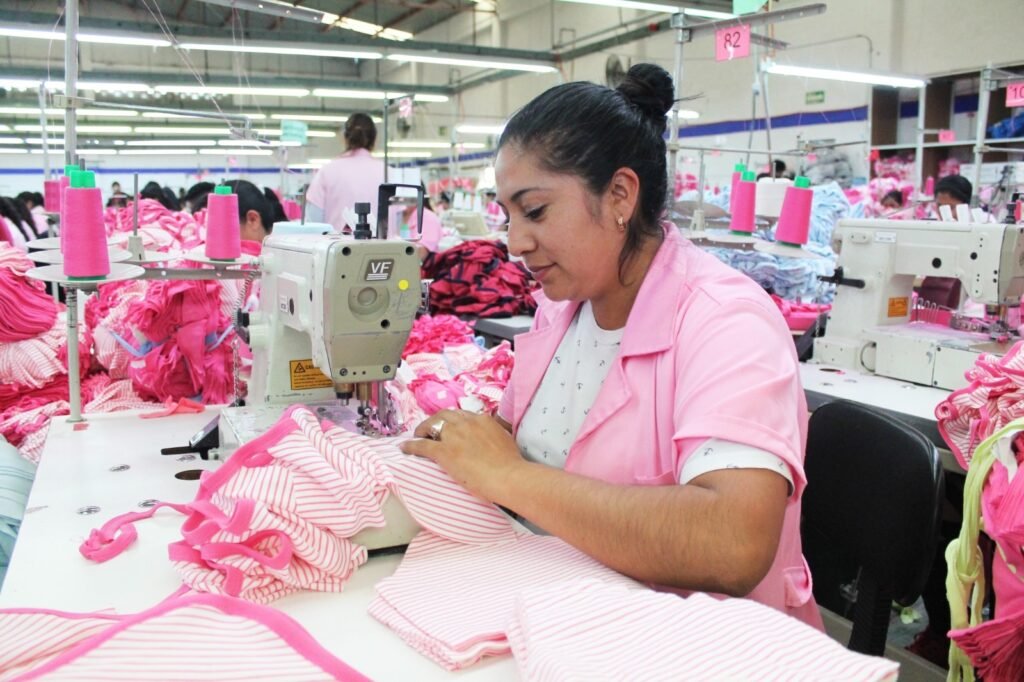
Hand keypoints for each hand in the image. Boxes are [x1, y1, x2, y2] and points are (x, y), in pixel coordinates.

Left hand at [399, 409, 524, 501]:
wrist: (508, 476)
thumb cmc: (511, 464)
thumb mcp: (505, 439)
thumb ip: (494, 434)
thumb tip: (491, 439)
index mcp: (482, 419)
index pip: (462, 415)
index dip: (454, 421)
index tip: (450, 427)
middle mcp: (466, 423)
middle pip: (445, 415)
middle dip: (436, 421)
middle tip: (431, 429)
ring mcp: (454, 436)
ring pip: (431, 425)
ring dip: (422, 430)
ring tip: (417, 436)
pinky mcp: (443, 451)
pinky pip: (422, 446)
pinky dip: (412, 446)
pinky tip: (405, 448)